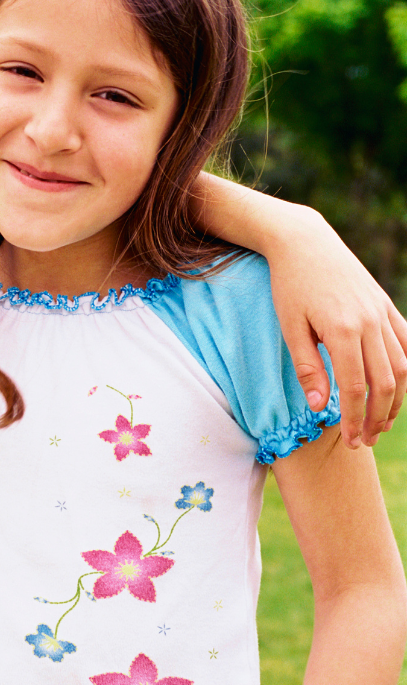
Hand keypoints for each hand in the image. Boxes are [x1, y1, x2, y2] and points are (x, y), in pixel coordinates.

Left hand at [267, 210, 406, 448]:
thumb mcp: (290, 327)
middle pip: (386, 383)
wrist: (304, 243)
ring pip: (403, 366)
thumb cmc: (289, 285)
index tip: (350, 441)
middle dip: (378, 417)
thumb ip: (307, 369)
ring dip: (396, 399)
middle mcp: (370, 323)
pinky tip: (395, 388)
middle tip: (365, 440)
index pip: (357, 388)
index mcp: (343, 330)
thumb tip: (320, 408)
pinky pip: (406, 342)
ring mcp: (382, 313)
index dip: (355, 419)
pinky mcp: (385, 306)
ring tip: (381, 422)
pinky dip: (405, 368)